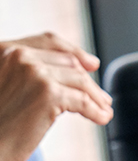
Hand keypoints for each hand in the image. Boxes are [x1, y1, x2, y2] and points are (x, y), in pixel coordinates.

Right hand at [0, 33, 112, 160]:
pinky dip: (96, 111)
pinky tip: (103, 118)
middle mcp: (19, 55)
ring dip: (97, 97)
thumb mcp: (7, 86)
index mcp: (6, 49)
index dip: (75, 52)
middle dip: (89, 81)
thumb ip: (29, 74)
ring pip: (80, 80)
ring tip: (105, 109)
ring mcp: (35, 73)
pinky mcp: (49, 94)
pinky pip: (83, 100)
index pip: (49, 42)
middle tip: (103, 98)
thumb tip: (73, 74)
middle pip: (69, 62)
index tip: (92, 64)